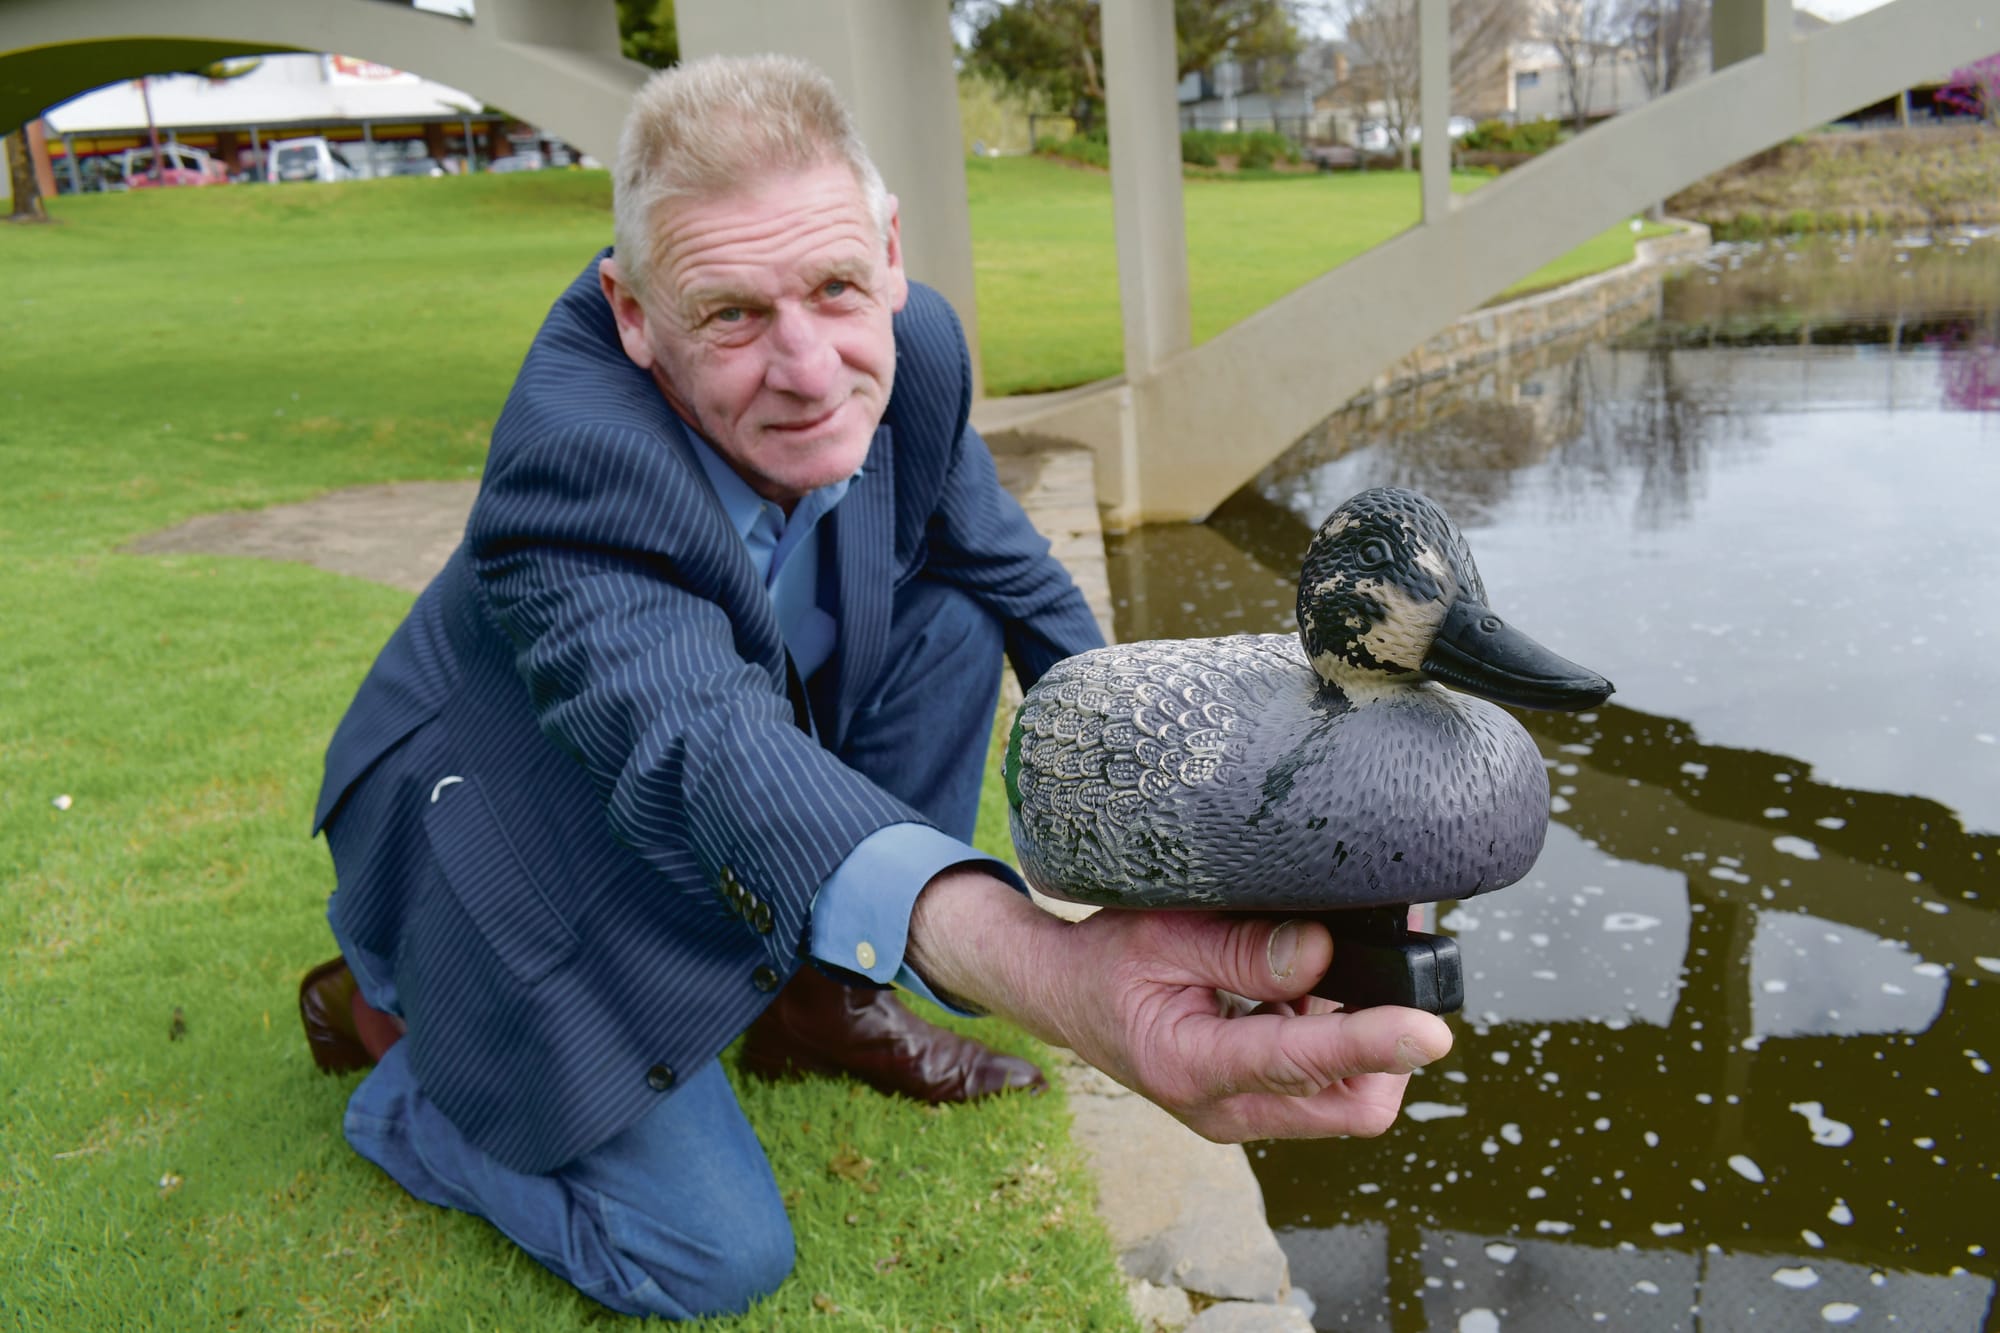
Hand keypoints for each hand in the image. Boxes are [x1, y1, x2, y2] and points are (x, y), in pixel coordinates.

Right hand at [1047, 910, 1452, 1141]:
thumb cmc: (1107, 960)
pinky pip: (1324, 1086)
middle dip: (1389, 1049)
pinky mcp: (1255, 1104)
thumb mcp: (1162, 932)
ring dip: (1365, 1041)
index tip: (1430, 1030)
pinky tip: (1307, 986)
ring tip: (1341, 965)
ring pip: (1345, 1099)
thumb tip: (1324, 952)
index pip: (1302, 1064)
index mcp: (1190, 1066)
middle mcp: (1224, 1110)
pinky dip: (1339, 1039)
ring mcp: (1243, 1114)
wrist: (1066, 997)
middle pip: (1351, 1107)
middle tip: (1396, 968)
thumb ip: (1241, 947)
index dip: (1374, 1043)